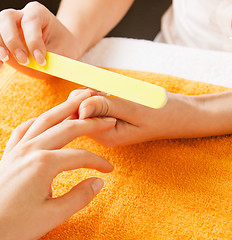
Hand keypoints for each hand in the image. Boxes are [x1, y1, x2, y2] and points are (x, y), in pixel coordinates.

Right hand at [0, 1, 81, 74]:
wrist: (58, 50)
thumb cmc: (61, 49)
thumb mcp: (64, 53)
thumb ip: (53, 57)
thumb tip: (39, 64)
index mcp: (38, 13)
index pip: (30, 20)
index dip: (34, 41)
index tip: (41, 60)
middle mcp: (20, 15)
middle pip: (5, 16)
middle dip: (11, 40)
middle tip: (22, 59)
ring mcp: (6, 27)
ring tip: (5, 60)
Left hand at [0, 90, 115, 239]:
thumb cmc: (12, 225)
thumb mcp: (52, 215)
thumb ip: (79, 197)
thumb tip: (98, 182)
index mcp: (43, 164)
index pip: (80, 157)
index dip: (98, 162)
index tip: (109, 170)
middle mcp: (31, 150)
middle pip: (66, 128)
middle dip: (89, 122)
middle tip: (106, 118)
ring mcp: (17, 149)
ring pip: (44, 121)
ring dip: (64, 110)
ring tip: (79, 101)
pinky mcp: (8, 154)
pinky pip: (24, 130)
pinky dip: (37, 121)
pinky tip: (43, 120)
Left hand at [73, 89, 215, 145]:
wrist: (180, 114)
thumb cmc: (161, 113)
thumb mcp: (134, 109)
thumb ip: (106, 107)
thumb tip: (80, 107)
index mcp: (105, 136)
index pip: (76, 120)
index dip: (81, 101)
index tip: (100, 93)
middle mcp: (100, 133)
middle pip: (74, 112)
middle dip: (84, 96)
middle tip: (105, 91)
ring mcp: (103, 125)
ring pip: (82, 104)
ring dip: (91, 92)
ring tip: (111, 92)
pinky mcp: (108, 116)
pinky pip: (92, 101)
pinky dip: (98, 92)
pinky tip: (111, 92)